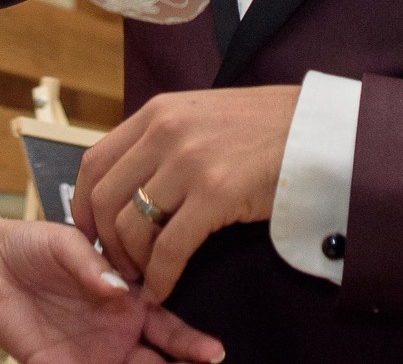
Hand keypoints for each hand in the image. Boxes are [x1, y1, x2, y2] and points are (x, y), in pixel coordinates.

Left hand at [0, 218, 226, 363]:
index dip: (193, 342)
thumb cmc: (33, 245)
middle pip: (158, 361)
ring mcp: (92, 354)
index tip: (214, 353)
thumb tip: (119, 288)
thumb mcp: (65, 241)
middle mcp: (117, 331)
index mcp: (128, 299)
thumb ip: (91, 263)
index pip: (169, 326)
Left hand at [72, 86, 299, 300]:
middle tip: (118, 265)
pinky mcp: (216, 193)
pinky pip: (170, 247)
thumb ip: (164, 140)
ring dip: (131, 262)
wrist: (319, 128)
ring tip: (144, 277)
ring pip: (131, 225)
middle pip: (104, 198)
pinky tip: (164, 289)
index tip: (89, 234)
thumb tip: (133, 181)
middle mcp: (164, 131)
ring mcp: (189, 160)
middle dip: (104, 242)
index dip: (83, 206)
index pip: (93, 162)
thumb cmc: (266, 127)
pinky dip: (161, 276)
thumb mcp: (201, 116)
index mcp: (157, 112)